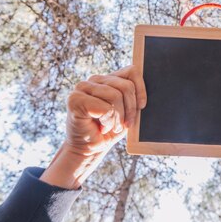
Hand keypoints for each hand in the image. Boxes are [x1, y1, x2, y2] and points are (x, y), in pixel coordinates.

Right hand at [40, 65, 146, 188]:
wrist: (88, 150)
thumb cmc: (109, 131)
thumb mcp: (127, 112)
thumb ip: (133, 97)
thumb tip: (145, 93)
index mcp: (108, 79)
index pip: (132, 71)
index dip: (141, 89)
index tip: (141, 107)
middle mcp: (94, 79)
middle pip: (126, 86)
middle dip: (130, 110)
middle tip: (124, 124)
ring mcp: (82, 87)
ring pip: (116, 96)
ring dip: (118, 118)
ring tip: (111, 126)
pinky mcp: (75, 99)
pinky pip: (105, 107)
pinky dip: (108, 122)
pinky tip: (101, 128)